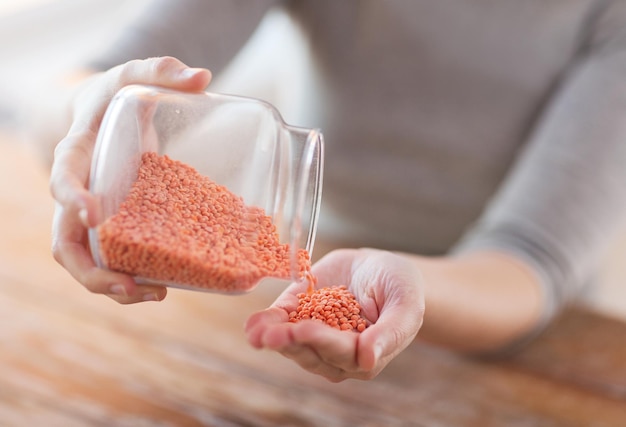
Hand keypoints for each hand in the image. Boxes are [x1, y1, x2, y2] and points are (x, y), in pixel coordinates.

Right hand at [49, 57, 211, 303]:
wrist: (101, 115)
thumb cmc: (115, 97)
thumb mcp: (134, 75)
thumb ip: (162, 70)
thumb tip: (203, 76)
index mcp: (77, 152)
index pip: (63, 174)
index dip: (70, 195)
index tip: (91, 212)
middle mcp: (76, 191)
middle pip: (65, 241)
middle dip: (89, 269)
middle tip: (127, 284)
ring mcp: (93, 215)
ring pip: (87, 261)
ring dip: (113, 285)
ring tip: (156, 294)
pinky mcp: (114, 226)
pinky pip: (114, 257)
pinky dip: (133, 274)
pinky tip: (165, 282)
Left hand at [245, 248, 423, 381]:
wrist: (380, 267)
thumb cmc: (401, 288)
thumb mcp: (406, 305)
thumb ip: (390, 333)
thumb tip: (369, 361)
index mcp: (364, 354)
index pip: (341, 352)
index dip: (322, 341)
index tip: (305, 329)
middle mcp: (336, 352)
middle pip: (311, 352)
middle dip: (291, 342)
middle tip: (274, 335)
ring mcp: (314, 335)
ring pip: (292, 344)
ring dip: (273, 338)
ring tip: (257, 332)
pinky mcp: (297, 314)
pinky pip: (280, 324)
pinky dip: (264, 325)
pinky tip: (252, 325)